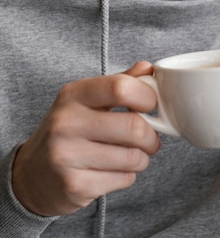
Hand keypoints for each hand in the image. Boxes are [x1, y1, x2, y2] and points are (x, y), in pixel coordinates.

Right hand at [12, 62, 159, 216]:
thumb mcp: (86, 99)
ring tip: (132, 155)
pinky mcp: (74, 186)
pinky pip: (123, 179)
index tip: (150, 106)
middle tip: (150, 139)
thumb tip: (148, 68)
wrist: (32, 174)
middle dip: (151, 136)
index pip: (120, 87)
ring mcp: (67, 156)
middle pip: (133, 126)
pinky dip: (128, 176)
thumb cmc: (69, 130)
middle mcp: (66, 123)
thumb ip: (118, 82)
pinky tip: (114, 171)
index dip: (146, 97)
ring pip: (133, 157)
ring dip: (142, 158)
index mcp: (73, 95)